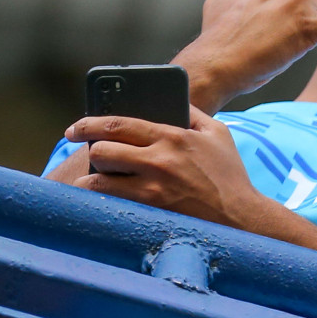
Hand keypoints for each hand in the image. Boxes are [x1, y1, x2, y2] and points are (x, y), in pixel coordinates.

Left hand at [67, 107, 267, 229]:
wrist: (241, 216)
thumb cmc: (230, 174)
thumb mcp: (218, 134)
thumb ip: (193, 114)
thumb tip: (173, 101)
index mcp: (173, 136)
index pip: (119, 123)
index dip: (89, 124)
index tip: (75, 129)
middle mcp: (159, 159)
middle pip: (103, 149)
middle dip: (91, 150)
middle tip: (91, 154)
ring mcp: (153, 186)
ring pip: (101, 177)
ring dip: (92, 177)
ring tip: (91, 179)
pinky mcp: (151, 209)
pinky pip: (111, 200)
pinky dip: (101, 198)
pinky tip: (100, 198)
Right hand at [175, 0, 316, 111]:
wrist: (217, 62)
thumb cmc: (218, 32)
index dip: (275, 11)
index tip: (255, 22)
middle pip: (306, 3)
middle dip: (290, 22)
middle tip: (262, 37)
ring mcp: (300, 3)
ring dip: (299, 34)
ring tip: (272, 44)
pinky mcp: (311, 29)